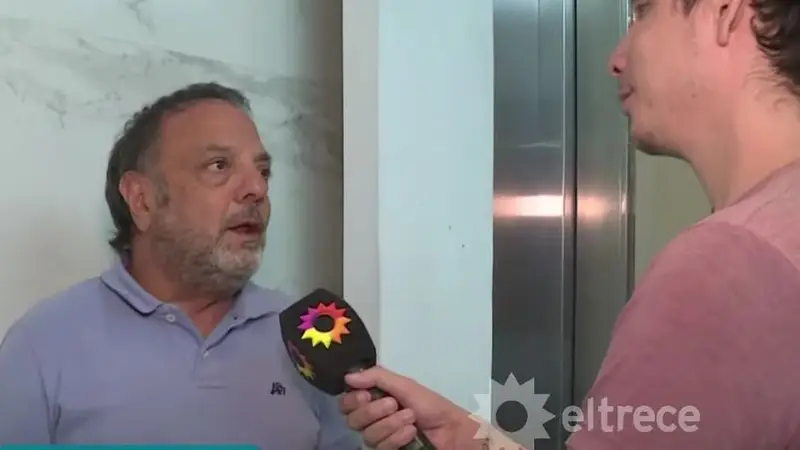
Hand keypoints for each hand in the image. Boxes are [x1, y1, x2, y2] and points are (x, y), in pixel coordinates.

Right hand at [339, 366, 477, 449]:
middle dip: (373, 411)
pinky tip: (411, 432)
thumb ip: (377, 377)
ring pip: (367, 435)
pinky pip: (380, 448)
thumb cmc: (430, 405)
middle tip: (393, 404)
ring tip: (411, 418)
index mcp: (373, 399)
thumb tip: (347, 377)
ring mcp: (380, 438)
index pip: (346, 402)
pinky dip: (397, 438)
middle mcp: (372, 419)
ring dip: (391, 424)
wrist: (451, 430)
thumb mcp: (405, 385)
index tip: (366, 394)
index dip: (352, 399)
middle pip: (352, 420)